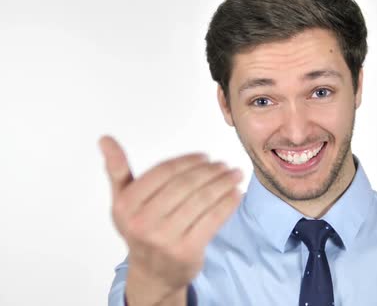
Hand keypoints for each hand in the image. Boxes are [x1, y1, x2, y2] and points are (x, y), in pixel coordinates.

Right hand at [99, 135, 241, 303]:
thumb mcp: (123, 201)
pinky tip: (236, 193)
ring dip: (223, 183)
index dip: (188, 161)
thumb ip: (117, 170)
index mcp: (126, 205)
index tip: (205, 156)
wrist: (152, 273)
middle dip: (210, 171)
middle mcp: (143, 222)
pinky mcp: (187, 250)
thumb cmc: (141, 229)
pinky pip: (213, 219)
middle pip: (185, 185)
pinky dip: (228, 203)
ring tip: (234, 174)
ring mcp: (165, 238)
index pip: (164, 172)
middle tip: (224, 165)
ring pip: (202, 200)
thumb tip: (105, 139)